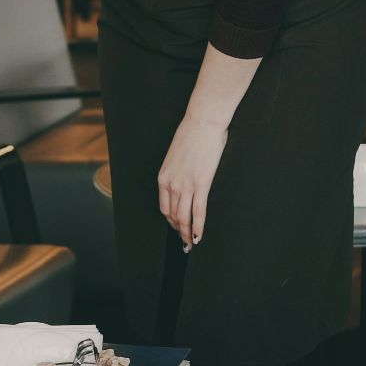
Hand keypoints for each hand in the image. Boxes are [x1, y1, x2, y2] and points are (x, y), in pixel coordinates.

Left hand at [158, 119, 225, 246]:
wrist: (201, 123)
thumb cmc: (191, 135)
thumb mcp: (176, 156)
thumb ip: (177, 172)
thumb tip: (184, 180)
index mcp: (163, 177)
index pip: (164, 207)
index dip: (170, 220)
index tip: (177, 226)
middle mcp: (171, 184)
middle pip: (173, 215)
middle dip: (179, 230)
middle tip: (185, 240)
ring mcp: (185, 186)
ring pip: (184, 217)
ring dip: (188, 233)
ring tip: (192, 243)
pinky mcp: (201, 184)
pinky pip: (199, 211)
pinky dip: (199, 227)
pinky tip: (200, 236)